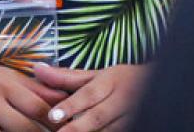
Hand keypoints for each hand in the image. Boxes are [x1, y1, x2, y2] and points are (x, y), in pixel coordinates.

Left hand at [33, 64, 147, 131]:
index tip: (53, 116)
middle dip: (77, 127)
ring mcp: (129, 118)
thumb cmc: (119, 80)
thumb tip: (37, 69)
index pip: (89, 94)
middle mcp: (121, 100)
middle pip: (97, 116)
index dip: (71, 106)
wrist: (156, 84)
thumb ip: (66, 76)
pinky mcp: (131, 128)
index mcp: (111, 81)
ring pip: (107, 131)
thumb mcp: (95, 75)